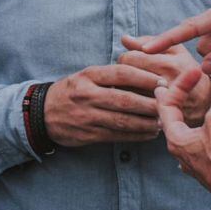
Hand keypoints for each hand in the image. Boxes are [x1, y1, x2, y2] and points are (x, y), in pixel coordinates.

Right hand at [44, 64, 164, 147]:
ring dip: (147, 122)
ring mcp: (87, 116)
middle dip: (151, 103)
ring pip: (124, 120)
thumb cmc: (70, 91)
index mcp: (88, 76)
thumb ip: (110, 75)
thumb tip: (144, 74)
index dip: (145, 77)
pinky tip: (148, 133)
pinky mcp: (88, 134)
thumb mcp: (85, 76)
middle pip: (125, 99)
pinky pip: (117, 136)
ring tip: (162, 121)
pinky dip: (136, 135)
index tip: (163, 82)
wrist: (41, 113)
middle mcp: (87, 95)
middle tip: (169, 104)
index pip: (121, 73)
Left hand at [120, 35, 210, 125]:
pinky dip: (132, 103)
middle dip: (122, 73)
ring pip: (126, 92)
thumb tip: (125, 39)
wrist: (208, 104)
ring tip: (132, 86)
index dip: (125, 58)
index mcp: (170, 65)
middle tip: (127, 74)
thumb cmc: (189, 73)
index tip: (129, 61)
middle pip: (125, 75)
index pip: (130, 58)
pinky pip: (134, 108)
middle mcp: (167, 84)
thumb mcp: (176, 52)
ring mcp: (164, 104)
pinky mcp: (161, 118)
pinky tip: (137, 99)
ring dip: (124, 88)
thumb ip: (151, 42)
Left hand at [155, 71, 210, 209]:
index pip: (166, 104)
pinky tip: (200, 132)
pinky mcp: (209, 166)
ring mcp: (194, 160)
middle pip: (171, 118)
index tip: (194, 72)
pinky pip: (198, 143)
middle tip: (170, 86)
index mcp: (175, 138)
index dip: (179, 84)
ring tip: (184, 105)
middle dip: (173, 100)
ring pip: (184, 132)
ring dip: (186, 116)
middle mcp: (180, 150)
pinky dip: (199, 130)